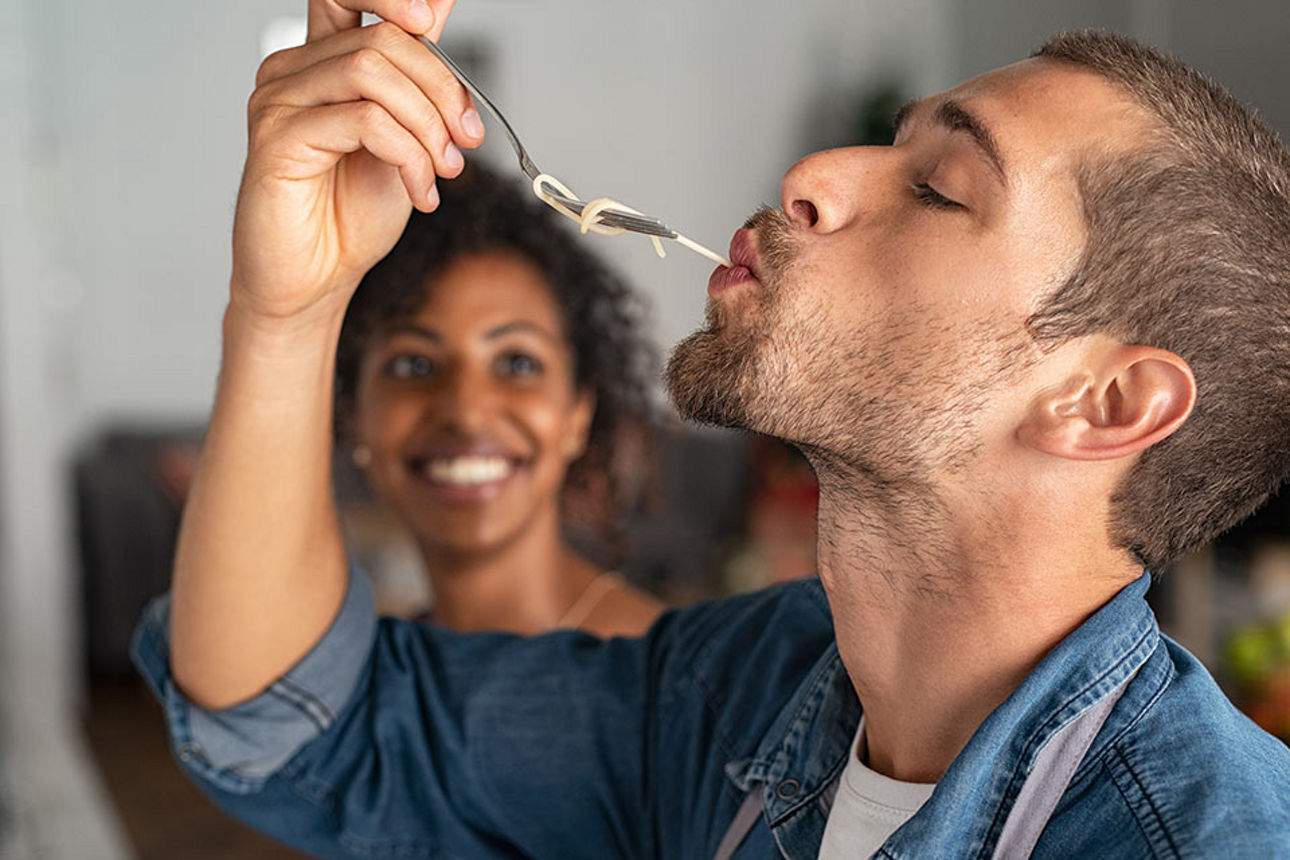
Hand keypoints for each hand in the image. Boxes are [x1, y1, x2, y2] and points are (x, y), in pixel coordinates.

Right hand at [229, 0, 479, 322]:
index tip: (435, 23)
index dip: (398, 0)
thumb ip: (417, 81)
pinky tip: (420, 192)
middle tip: (466, 142)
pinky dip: (409, 156)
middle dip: (443, 90)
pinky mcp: (279, 140)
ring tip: (443, 171)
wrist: (317, 280)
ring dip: (428, 125)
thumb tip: (438, 11)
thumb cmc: (351, 215)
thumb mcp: (404, 140)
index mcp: (322, 62)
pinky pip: (364, 121)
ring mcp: (279, 101)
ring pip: (373, 73)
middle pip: (382, 38)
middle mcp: (293, 71)